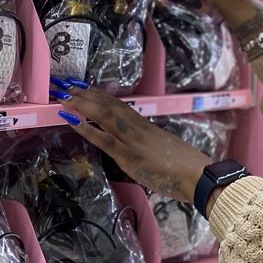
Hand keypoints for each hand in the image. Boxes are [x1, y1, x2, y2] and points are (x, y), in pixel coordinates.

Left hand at [52, 81, 210, 203]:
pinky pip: (104, 139)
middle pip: (108, 105)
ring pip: (104, 115)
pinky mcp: (129, 155)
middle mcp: (137, 128)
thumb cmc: (186, 169)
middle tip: (66, 86)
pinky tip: (71, 120)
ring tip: (64, 97)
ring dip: (81, 105)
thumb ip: (150, 148)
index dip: (100, 95)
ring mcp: (132, 140)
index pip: (119, 105)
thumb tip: (143, 151)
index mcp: (146, 127)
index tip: (85, 87)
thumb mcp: (165, 152)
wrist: (198, 176)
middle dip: (86, 95)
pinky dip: (85, 128)